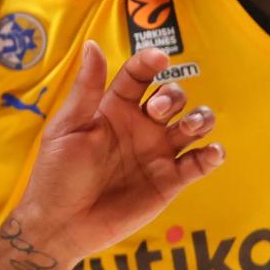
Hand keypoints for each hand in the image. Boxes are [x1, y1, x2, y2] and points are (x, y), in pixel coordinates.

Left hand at [14, 43, 222, 264]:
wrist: (61, 224)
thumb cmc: (57, 175)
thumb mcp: (67, 128)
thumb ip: (86, 89)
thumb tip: (92, 45)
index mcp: (115, 108)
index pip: (139, 75)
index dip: (150, 63)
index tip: (159, 59)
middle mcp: (141, 126)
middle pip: (172, 96)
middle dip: (173, 96)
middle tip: (157, 111)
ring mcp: (157, 153)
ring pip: (193, 125)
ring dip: (200, 118)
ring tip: (191, 128)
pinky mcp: (169, 181)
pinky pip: (198, 164)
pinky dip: (212, 156)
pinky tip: (212, 153)